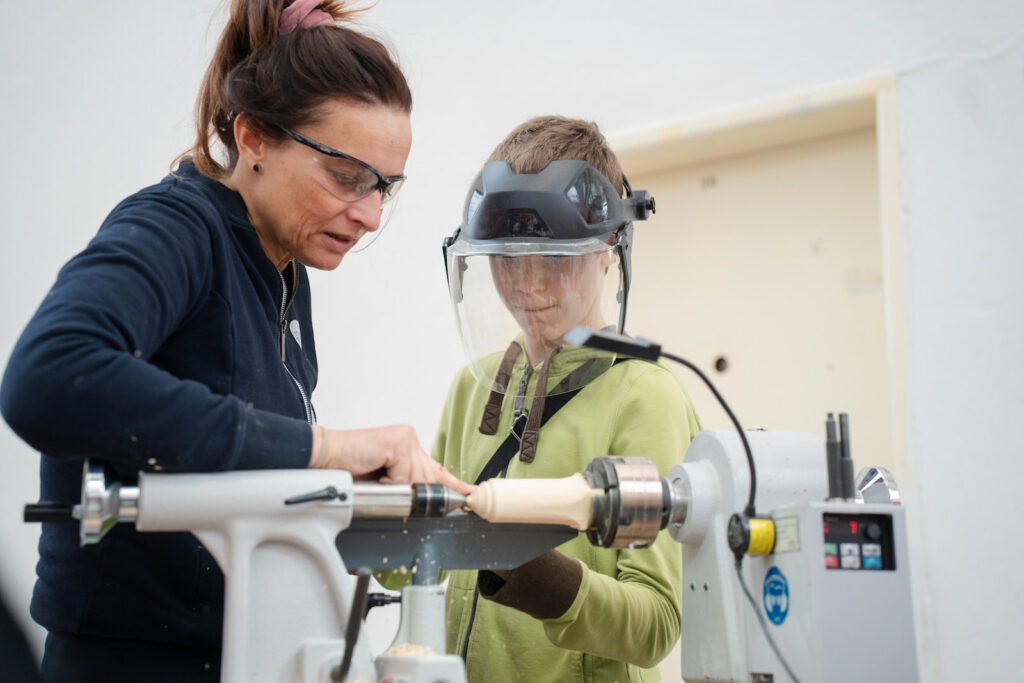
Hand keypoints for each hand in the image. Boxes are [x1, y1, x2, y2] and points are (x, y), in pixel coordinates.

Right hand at [310, 424, 472, 494]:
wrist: (323, 460)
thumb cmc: (348, 473)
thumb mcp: (385, 483)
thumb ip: (407, 486)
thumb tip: (427, 501)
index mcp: (408, 448)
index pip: (436, 469)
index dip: (453, 484)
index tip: (472, 493)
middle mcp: (410, 439)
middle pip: (428, 479)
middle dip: (413, 492)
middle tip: (385, 487)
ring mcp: (405, 438)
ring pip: (418, 480)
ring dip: (396, 488)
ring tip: (374, 479)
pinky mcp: (398, 442)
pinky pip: (405, 475)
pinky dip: (390, 480)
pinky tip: (375, 471)